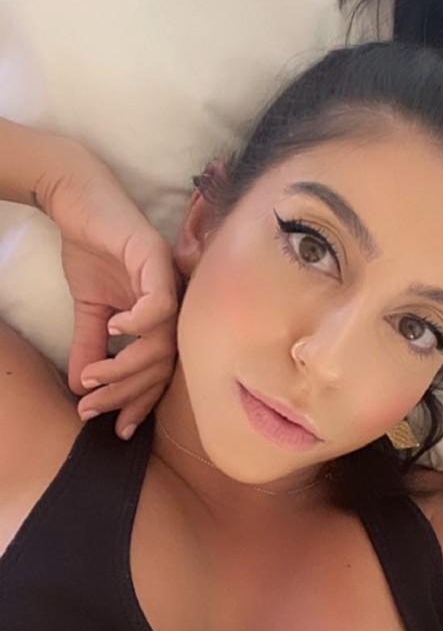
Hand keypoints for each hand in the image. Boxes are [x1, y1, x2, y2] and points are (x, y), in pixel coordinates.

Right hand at [37, 144, 179, 438]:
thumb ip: (90, 348)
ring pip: (163, 341)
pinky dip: (140, 321)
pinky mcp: (157, 258)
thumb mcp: (88, 310)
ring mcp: (171, 281)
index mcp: (164, 320)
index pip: (162, 372)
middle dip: (127, 393)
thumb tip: (79, 389)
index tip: (117, 428)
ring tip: (94, 378)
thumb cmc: (91, 250)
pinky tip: (115, 329)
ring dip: (126, 365)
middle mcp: (176, 304)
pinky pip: (161, 302)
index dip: (141, 403)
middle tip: (93, 408)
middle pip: (164, 365)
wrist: (78, 201)